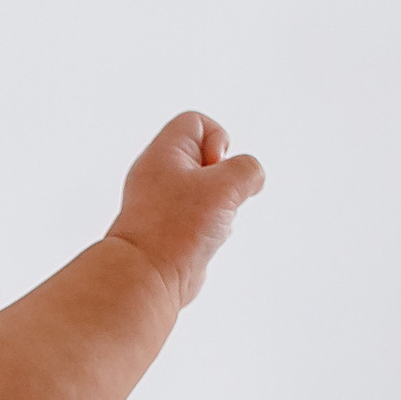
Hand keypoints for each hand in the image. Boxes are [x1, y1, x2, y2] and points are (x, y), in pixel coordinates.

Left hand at [109, 110, 264, 309]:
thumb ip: (248, 169)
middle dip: (225, 179)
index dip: (219, 139)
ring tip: (209, 222)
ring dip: (223, 206)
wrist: (149, 277)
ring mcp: (165, 203)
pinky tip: (206, 240)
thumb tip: (251, 178)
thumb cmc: (178, 227)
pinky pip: (203, 217)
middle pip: (208, 158)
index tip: (217, 168)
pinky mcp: (172, 229)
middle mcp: (160, 174)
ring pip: (210, 191)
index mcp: (163, 153)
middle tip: (215, 197)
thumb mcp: (225, 185)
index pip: (197, 122)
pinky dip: (213, 227)